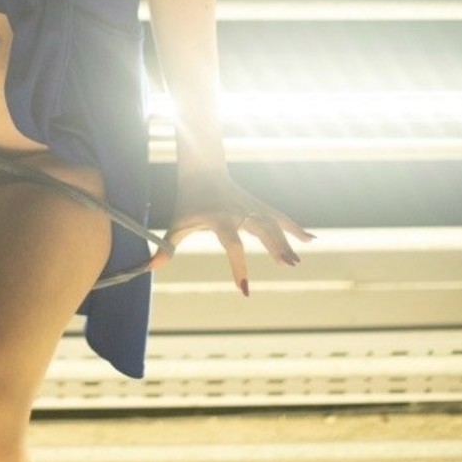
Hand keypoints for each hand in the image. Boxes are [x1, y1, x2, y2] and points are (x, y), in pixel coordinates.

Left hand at [146, 167, 315, 295]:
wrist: (202, 169)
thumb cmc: (188, 200)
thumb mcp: (177, 223)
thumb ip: (167, 247)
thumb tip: (150, 268)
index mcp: (220, 219)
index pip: (232, 247)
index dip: (239, 269)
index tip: (245, 292)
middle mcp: (239, 213)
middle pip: (261, 231)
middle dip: (275, 248)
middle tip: (288, 266)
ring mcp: (252, 207)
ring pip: (273, 224)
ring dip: (287, 242)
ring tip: (297, 262)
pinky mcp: (259, 205)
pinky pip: (280, 217)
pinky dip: (295, 228)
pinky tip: (311, 239)